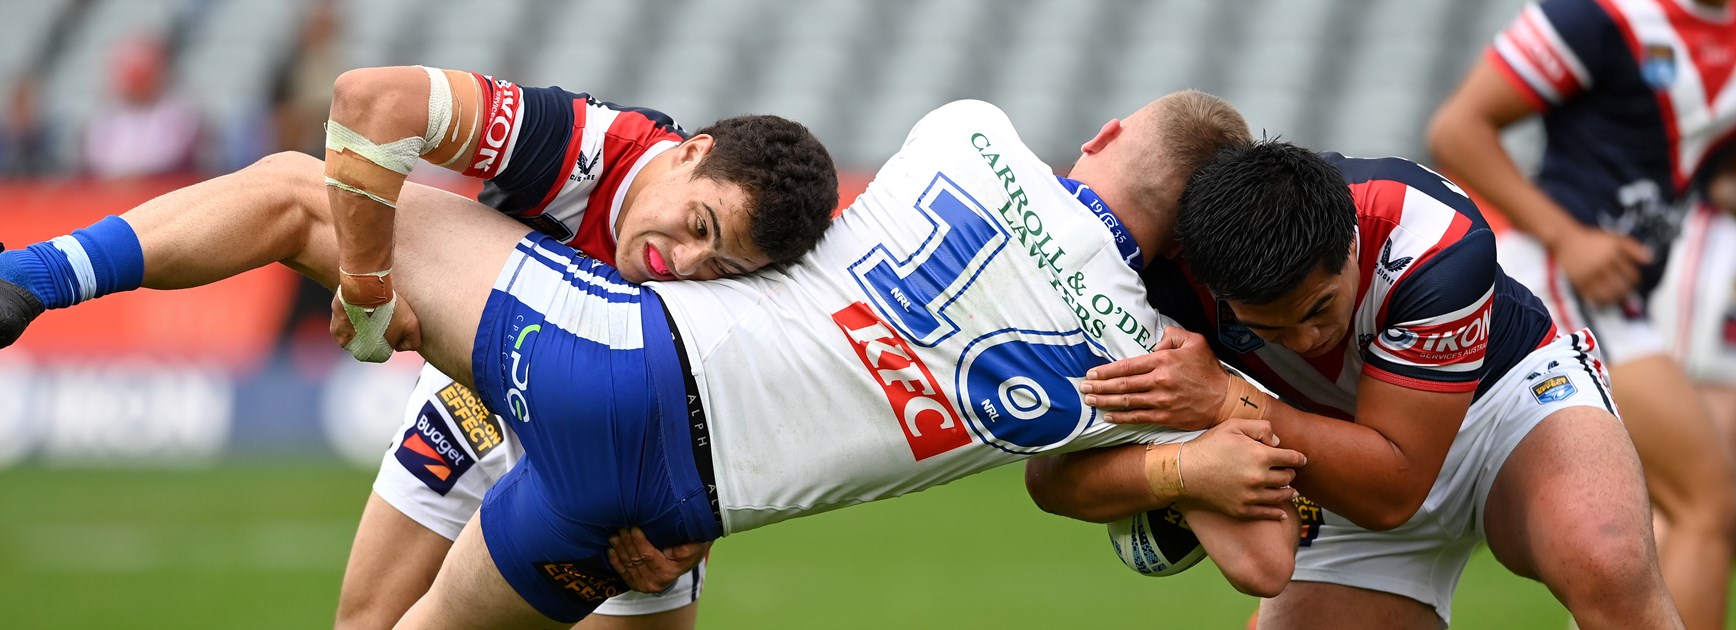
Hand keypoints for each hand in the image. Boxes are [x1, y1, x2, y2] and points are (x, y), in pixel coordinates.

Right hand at [329, 271, 420, 361]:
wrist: (366, 289)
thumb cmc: (390, 307)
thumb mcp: (412, 325)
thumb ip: (412, 342)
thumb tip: (401, 347)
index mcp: (372, 355)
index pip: (383, 348)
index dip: (389, 334)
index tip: (390, 322)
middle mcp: (354, 351)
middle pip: (368, 342)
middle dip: (374, 331)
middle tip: (380, 315)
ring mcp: (342, 340)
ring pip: (355, 334)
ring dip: (361, 325)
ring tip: (369, 311)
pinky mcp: (333, 327)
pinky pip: (345, 325)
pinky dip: (350, 319)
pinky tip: (359, 309)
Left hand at [606, 527, 709, 593]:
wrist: (688, 560)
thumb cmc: (691, 548)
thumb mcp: (695, 546)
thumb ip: (686, 549)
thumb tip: (670, 551)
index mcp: (669, 572)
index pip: (649, 555)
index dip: (639, 542)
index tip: (633, 528)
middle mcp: (656, 582)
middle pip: (636, 560)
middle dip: (627, 543)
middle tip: (621, 528)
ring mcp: (645, 585)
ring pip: (628, 565)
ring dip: (620, 550)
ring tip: (615, 536)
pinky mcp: (637, 585)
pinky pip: (623, 573)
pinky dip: (616, 562)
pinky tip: (611, 550)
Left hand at [1081, 326, 1227, 430]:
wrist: (1225, 399)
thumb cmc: (1208, 370)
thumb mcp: (1194, 342)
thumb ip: (1172, 336)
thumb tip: (1154, 343)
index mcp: (1162, 361)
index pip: (1127, 366)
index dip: (1106, 370)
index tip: (1092, 372)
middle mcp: (1159, 381)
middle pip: (1121, 385)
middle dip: (1099, 386)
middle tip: (1083, 387)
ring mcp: (1161, 401)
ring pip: (1126, 402)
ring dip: (1105, 401)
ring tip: (1090, 400)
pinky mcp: (1165, 416)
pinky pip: (1138, 417)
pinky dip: (1121, 417)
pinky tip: (1108, 416)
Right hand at [1175, 419, 1305, 520]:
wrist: (1186, 472)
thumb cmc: (1208, 446)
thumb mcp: (1233, 426)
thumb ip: (1260, 428)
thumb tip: (1277, 441)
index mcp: (1260, 456)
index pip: (1292, 458)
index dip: (1299, 458)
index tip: (1301, 459)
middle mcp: (1259, 478)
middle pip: (1288, 478)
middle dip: (1290, 473)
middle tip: (1288, 472)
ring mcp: (1251, 496)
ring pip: (1281, 496)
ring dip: (1288, 492)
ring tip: (1290, 491)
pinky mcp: (1242, 510)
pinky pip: (1267, 513)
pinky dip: (1278, 513)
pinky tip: (1282, 513)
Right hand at [1551, 226, 1651, 306]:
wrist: (1565, 239)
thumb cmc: (1592, 240)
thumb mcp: (1614, 238)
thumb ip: (1633, 247)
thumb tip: (1650, 260)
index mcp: (1613, 254)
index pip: (1631, 274)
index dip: (1635, 280)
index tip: (1633, 282)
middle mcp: (1602, 264)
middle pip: (1621, 286)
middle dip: (1627, 292)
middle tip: (1627, 292)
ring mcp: (1590, 274)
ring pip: (1608, 294)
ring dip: (1616, 299)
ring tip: (1617, 298)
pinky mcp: (1579, 282)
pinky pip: (1593, 297)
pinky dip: (1601, 301)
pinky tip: (1604, 301)